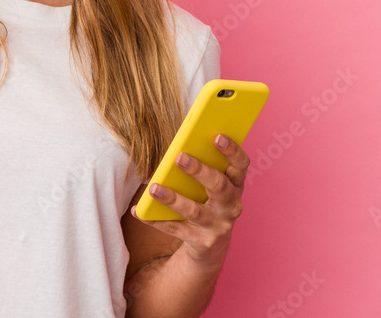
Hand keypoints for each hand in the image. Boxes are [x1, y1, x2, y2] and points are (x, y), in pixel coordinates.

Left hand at [131, 134, 249, 269]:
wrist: (210, 243)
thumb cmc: (206, 201)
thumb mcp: (211, 185)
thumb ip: (203, 166)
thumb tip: (178, 149)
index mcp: (235, 185)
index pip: (241, 165)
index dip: (232, 150)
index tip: (217, 136)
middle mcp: (232, 206)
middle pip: (219, 186)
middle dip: (199, 171)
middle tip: (179, 158)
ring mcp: (219, 225)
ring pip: (195, 211)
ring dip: (173, 198)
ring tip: (154, 188)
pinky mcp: (203, 241)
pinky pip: (176, 229)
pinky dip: (156, 220)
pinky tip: (139, 211)